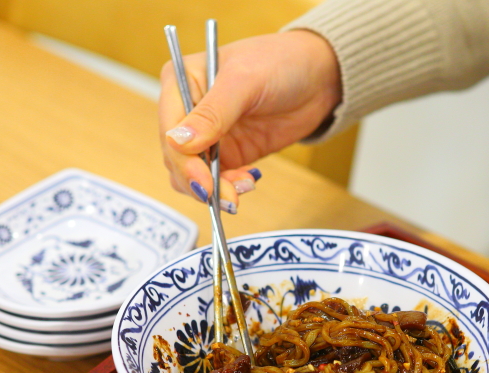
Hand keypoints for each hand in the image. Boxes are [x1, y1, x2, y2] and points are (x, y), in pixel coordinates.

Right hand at [158, 30, 341, 212]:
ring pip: (192, 174)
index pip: (169, 129)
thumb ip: (213, 113)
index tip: (203, 181)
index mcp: (181, 81)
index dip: (183, 160)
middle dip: (201, 180)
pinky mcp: (228, 153)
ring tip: (244, 186)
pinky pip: (216, 180)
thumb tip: (178, 141)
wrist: (318, 77)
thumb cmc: (281, 62)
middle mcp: (188, 110)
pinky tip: (248, 181)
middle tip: (228, 195)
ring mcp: (208, 135)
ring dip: (214, 188)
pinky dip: (228, 188)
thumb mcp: (245, 81)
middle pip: (176, 157)